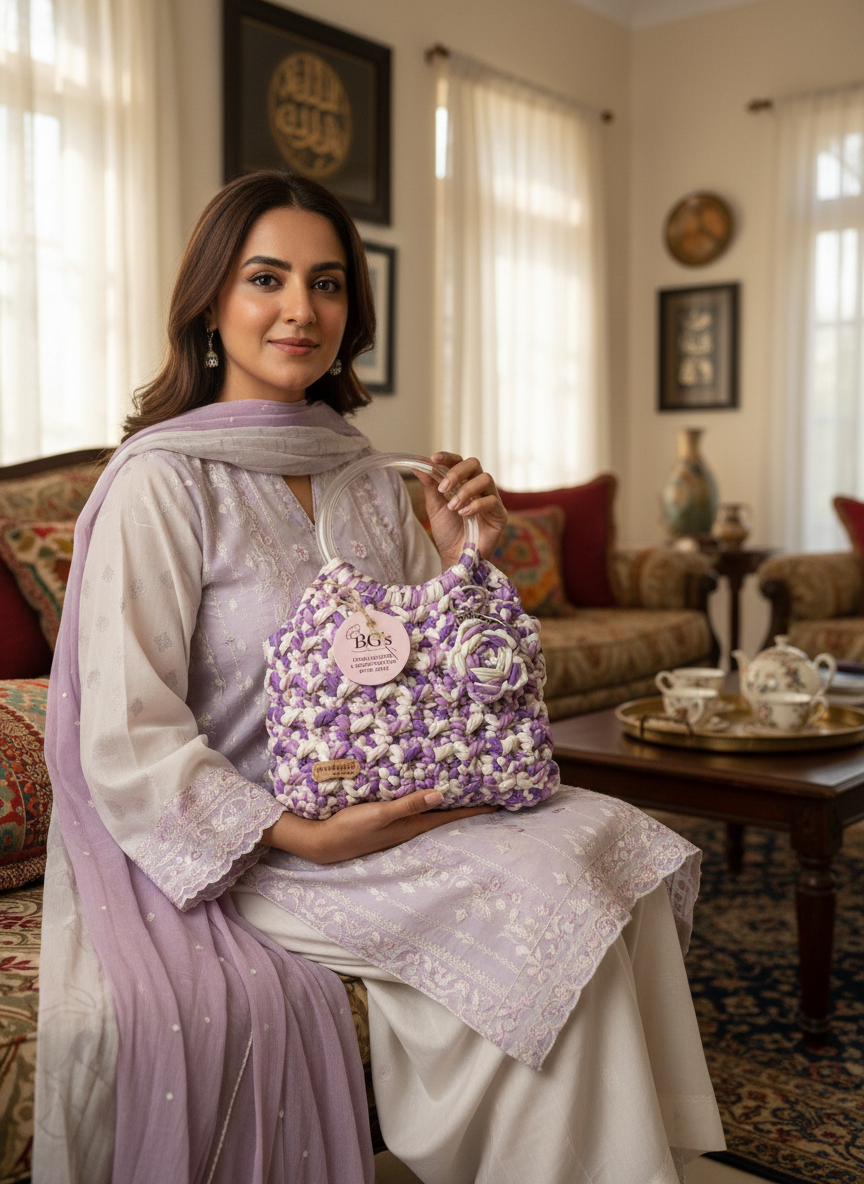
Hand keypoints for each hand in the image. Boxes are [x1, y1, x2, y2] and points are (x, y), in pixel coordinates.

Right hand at [262, 790, 496, 863]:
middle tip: (486, 792)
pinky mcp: (384, 822)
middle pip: (444, 815)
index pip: (450, 816)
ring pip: (430, 814)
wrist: (321, 842)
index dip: (474, 809)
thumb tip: (441, 795)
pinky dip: (426, 803)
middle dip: (465, 805)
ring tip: (464, 791)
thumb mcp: (379, 814)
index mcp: (411, 826)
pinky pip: (413, 811)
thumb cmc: (350, 828)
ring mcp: (397, 827)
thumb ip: (408, 804)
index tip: (497, 802)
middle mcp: (408, 828)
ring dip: (447, 804)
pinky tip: (425, 795)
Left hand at [414, 452, 506, 566]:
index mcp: (463, 482)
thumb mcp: (435, 507)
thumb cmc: (447, 532)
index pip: (458, 461)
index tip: (433, 459)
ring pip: (486, 479)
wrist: (454, 556)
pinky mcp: (499, 514)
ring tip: (453, 507)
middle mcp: (478, 487)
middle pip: (474, 464)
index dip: (447, 457)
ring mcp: (491, 499)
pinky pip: (492, 501)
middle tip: (443, 488)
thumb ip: (430, 487)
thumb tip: (419, 466)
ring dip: (466, 490)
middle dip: (457, 472)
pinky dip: (475, 505)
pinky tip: (463, 514)